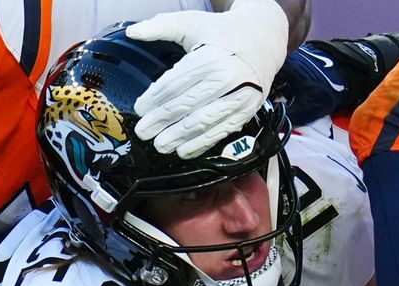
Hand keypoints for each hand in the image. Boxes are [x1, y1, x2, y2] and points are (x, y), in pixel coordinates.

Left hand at [127, 0, 287, 158]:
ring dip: (179, 137)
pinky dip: (201, 144)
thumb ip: (161, 26)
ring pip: (202, 122)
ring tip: (160, 145)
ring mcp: (238, 97)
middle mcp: (226, 78)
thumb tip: (133, 32)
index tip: (139, 109)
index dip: (154, 98)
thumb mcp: (193, 22)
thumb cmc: (224, 33)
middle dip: (161, 121)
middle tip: (143, 132)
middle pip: (186, 105)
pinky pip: (221, 131)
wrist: (264, 39)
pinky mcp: (246, 110)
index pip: (175, 83)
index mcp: (210, 57)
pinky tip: (184, 150)